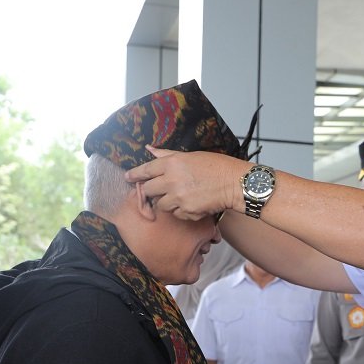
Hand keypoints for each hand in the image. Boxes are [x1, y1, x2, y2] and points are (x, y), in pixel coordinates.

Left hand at [126, 147, 245, 221]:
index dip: (134, 175)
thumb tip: (149, 149)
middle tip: (155, 191)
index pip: (145, 170)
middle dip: (149, 191)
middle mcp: (172, 180)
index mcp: (172, 163)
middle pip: (148, 190)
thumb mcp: (190, 155)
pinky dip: (180, 211)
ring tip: (178, 196)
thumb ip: (167, 155)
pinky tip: (191, 203)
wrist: (234, 183)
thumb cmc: (216, 166)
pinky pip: (176, 214)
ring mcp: (179, 197)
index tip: (128, 177)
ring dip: (166, 202)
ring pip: (160, 205)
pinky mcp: (187, 211)